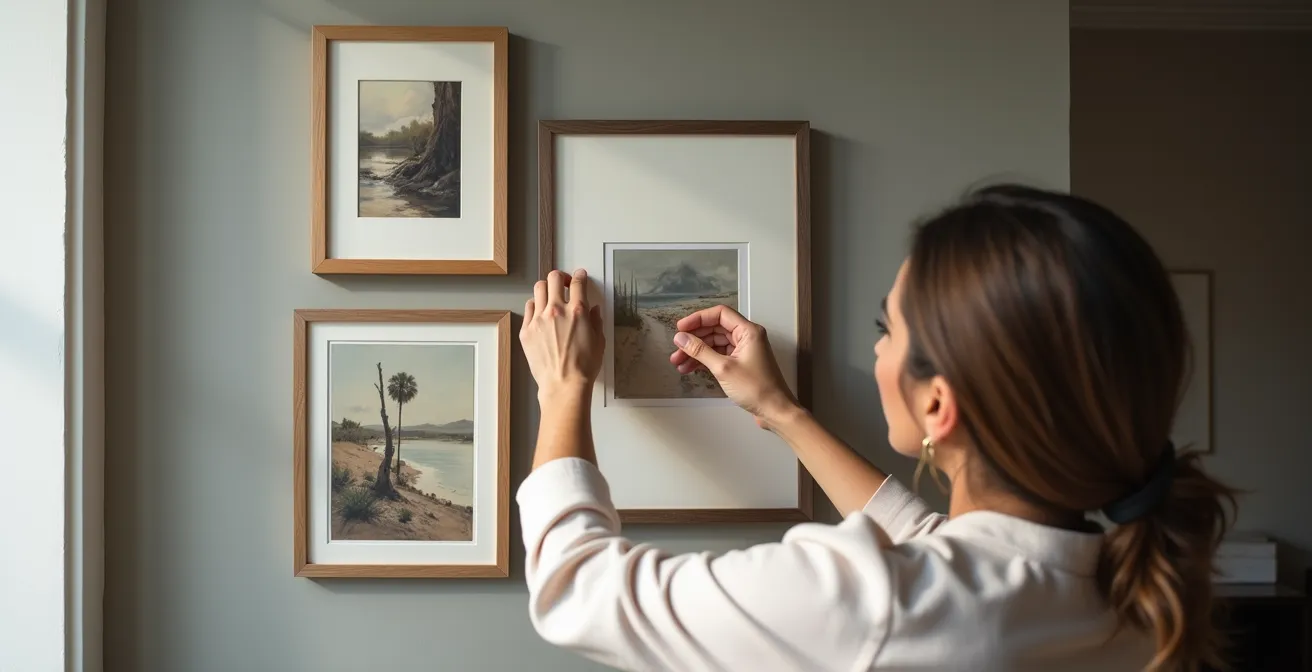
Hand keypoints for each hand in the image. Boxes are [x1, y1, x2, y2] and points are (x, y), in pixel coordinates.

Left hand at [521, 269, 604, 400]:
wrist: (563, 385)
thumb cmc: (582, 368)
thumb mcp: (598, 342)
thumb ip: (595, 321)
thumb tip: (593, 311)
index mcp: (577, 311)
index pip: (577, 283)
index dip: (579, 276)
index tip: (578, 276)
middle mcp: (557, 311)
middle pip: (554, 278)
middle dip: (560, 277)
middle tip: (563, 283)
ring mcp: (539, 320)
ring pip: (538, 289)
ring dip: (546, 289)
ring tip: (550, 297)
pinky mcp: (526, 330)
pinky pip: (528, 308)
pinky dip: (535, 306)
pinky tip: (540, 313)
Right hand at [669, 305, 800, 427]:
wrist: (774, 410)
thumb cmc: (758, 390)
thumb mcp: (723, 368)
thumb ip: (700, 351)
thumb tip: (682, 338)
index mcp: (748, 331)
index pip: (719, 314)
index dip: (698, 318)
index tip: (681, 327)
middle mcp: (747, 337)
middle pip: (715, 329)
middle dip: (694, 338)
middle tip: (677, 347)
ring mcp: (744, 351)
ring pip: (715, 344)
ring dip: (697, 351)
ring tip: (679, 362)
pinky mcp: (741, 363)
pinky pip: (719, 355)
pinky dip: (705, 361)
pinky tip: (691, 368)